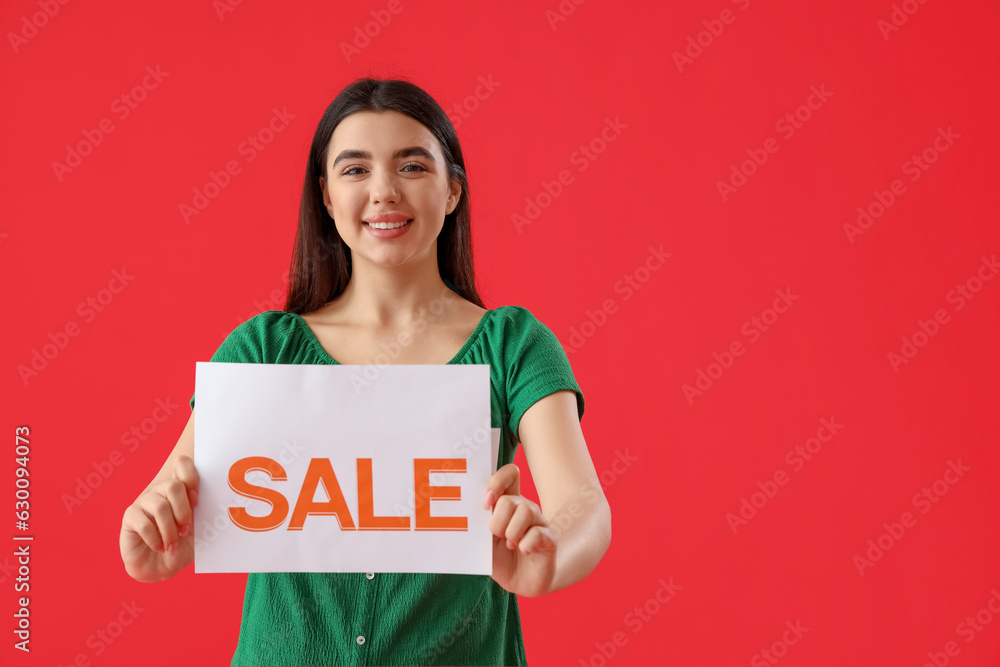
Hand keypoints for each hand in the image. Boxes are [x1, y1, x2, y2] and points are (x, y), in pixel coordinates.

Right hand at [120, 455, 199, 581]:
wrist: (162, 566)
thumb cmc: (183, 543)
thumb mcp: (198, 527)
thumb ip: (202, 510)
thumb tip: (209, 500)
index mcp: (179, 487)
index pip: (181, 464)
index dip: (191, 478)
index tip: (197, 502)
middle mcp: (160, 490)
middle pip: (173, 486)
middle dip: (183, 511)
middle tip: (186, 530)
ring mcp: (144, 501)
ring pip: (160, 506)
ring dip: (170, 529)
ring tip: (173, 544)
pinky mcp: (130, 517)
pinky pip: (144, 523)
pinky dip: (155, 539)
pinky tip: (160, 547)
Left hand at [485, 463, 556, 596]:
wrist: (521, 582)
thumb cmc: (501, 559)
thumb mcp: (484, 542)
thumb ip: (479, 525)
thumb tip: (469, 512)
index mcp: (508, 503)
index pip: (510, 474)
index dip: (497, 482)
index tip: (486, 504)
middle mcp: (525, 508)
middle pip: (510, 499)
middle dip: (498, 522)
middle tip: (498, 537)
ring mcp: (539, 522)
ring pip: (525, 511)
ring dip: (512, 533)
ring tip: (511, 545)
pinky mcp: (549, 538)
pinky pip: (537, 533)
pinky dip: (525, 545)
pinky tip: (524, 552)